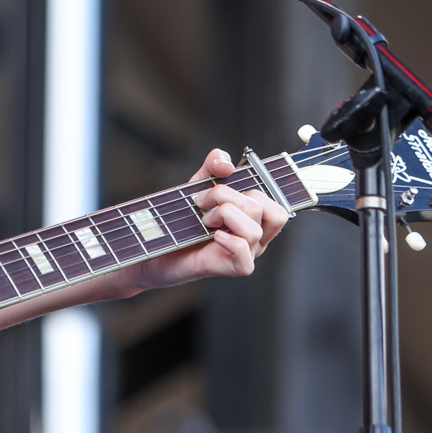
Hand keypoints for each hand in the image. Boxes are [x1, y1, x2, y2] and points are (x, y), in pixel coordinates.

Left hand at [124, 149, 290, 291]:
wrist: (155, 246)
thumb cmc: (183, 218)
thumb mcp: (199, 185)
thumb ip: (213, 166)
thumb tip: (227, 164)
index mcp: (254, 219)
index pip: (276, 205)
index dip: (255, 187)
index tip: (224, 183)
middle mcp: (255, 237)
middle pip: (264, 210)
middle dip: (229, 197)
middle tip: (203, 202)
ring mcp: (246, 254)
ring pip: (254, 230)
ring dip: (223, 216)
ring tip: (204, 220)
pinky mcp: (231, 268)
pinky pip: (244, 255)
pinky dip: (229, 241)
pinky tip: (213, 236)